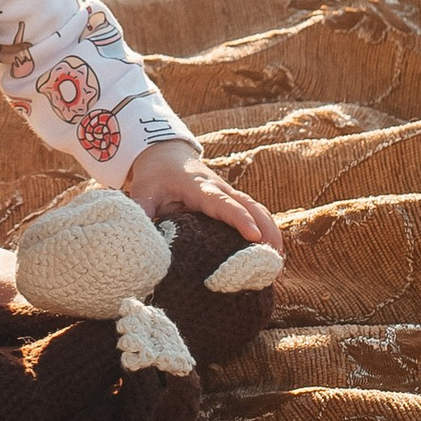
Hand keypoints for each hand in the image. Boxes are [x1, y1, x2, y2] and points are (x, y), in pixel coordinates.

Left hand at [125, 141, 282, 253]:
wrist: (165, 153)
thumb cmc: (154, 175)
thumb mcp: (143, 191)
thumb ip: (142, 213)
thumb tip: (143, 242)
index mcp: (199, 187)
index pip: (223, 204)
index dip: (239, 219)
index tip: (254, 236)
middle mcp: (221, 189)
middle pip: (251, 207)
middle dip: (267, 231)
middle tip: (275, 262)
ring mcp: (230, 195)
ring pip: (259, 211)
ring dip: (272, 234)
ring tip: (278, 267)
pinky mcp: (233, 201)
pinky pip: (256, 215)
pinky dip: (268, 232)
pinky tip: (272, 256)